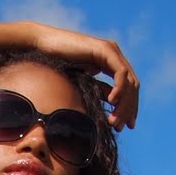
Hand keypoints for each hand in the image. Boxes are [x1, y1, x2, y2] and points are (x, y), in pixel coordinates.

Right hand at [24, 24, 139, 129]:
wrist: (43, 46)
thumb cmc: (55, 65)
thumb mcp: (81, 84)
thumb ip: (97, 93)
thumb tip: (107, 113)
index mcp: (110, 63)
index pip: (128, 88)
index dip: (130, 107)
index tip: (126, 126)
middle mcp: (114, 56)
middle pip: (132, 86)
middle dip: (129, 109)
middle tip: (121, 128)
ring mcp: (111, 51)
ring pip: (129, 81)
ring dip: (124, 104)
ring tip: (115, 121)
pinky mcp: (105, 49)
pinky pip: (120, 72)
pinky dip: (119, 89)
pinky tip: (112, 102)